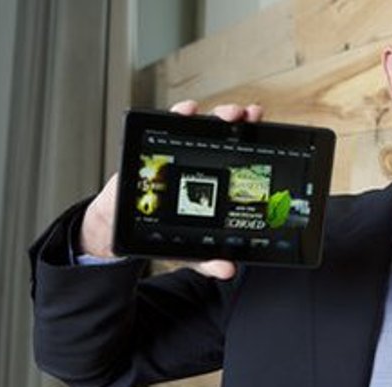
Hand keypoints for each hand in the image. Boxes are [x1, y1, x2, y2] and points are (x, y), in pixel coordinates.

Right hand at [168, 100, 263, 279]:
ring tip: (229, 115)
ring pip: (202, 126)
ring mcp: (179, 152)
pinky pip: (168, 125)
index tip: (269, 134)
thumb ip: (208, 260)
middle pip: (226, 136)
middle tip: (252, 117)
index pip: (240, 157)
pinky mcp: (156, 149)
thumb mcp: (190, 249)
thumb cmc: (161, 231)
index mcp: (216, 181)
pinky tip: (188, 110)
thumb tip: (227, 270)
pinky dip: (180, 114)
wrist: (122, 226)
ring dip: (217, 115)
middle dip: (242, 122)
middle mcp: (201, 161)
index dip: (255, 144)